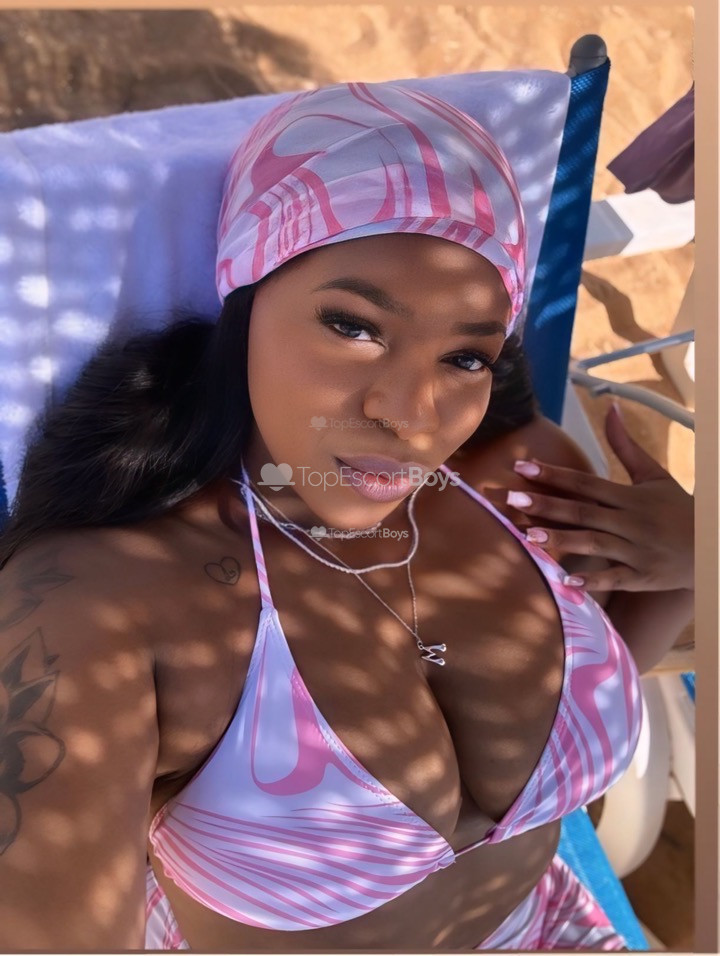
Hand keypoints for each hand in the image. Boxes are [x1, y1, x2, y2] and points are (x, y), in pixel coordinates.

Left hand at [504, 404, 693, 591]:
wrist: (713, 545)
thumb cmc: (676, 508)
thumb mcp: (654, 475)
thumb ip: (626, 446)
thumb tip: (610, 409)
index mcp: (629, 496)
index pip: (585, 483)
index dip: (553, 475)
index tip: (522, 467)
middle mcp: (631, 521)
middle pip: (583, 512)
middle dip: (547, 505)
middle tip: (512, 500)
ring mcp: (636, 550)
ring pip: (595, 544)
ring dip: (562, 540)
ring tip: (529, 536)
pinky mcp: (643, 577)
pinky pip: (616, 578)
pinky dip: (594, 580)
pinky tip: (567, 580)